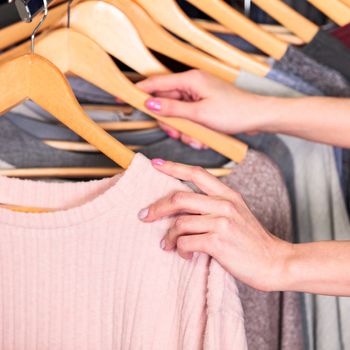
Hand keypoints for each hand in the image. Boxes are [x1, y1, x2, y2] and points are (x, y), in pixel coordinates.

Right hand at [137, 70, 267, 149]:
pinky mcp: (203, 107)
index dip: (138, 91)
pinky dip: (193, 131)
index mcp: (190, 80)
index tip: (123, 97)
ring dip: (184, 130)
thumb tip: (150, 103)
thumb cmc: (234, 111)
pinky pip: (189, 120)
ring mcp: (197, 97)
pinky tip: (203, 137)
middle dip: (171, 122)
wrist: (257, 118)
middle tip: (178, 132)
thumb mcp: (199, 113)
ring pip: (177, 115)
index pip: (156, 83)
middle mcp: (192, 86)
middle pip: (166, 103)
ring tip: (196, 137)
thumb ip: (172, 108)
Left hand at [138, 159, 292, 291]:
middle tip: (144, 216)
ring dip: (169, 237)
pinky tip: (185, 254)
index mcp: (228, 194)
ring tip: (168, 245)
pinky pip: (186, 241)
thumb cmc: (251, 241)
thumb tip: (182, 211)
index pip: (197, 173)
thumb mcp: (237, 214)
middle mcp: (224, 204)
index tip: (155, 164)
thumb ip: (214, 206)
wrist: (273, 263)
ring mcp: (221, 222)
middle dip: (157, 207)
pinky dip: (180, 249)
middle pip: (179, 197)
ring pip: (180, 223)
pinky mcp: (218, 241)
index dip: (174, 167)